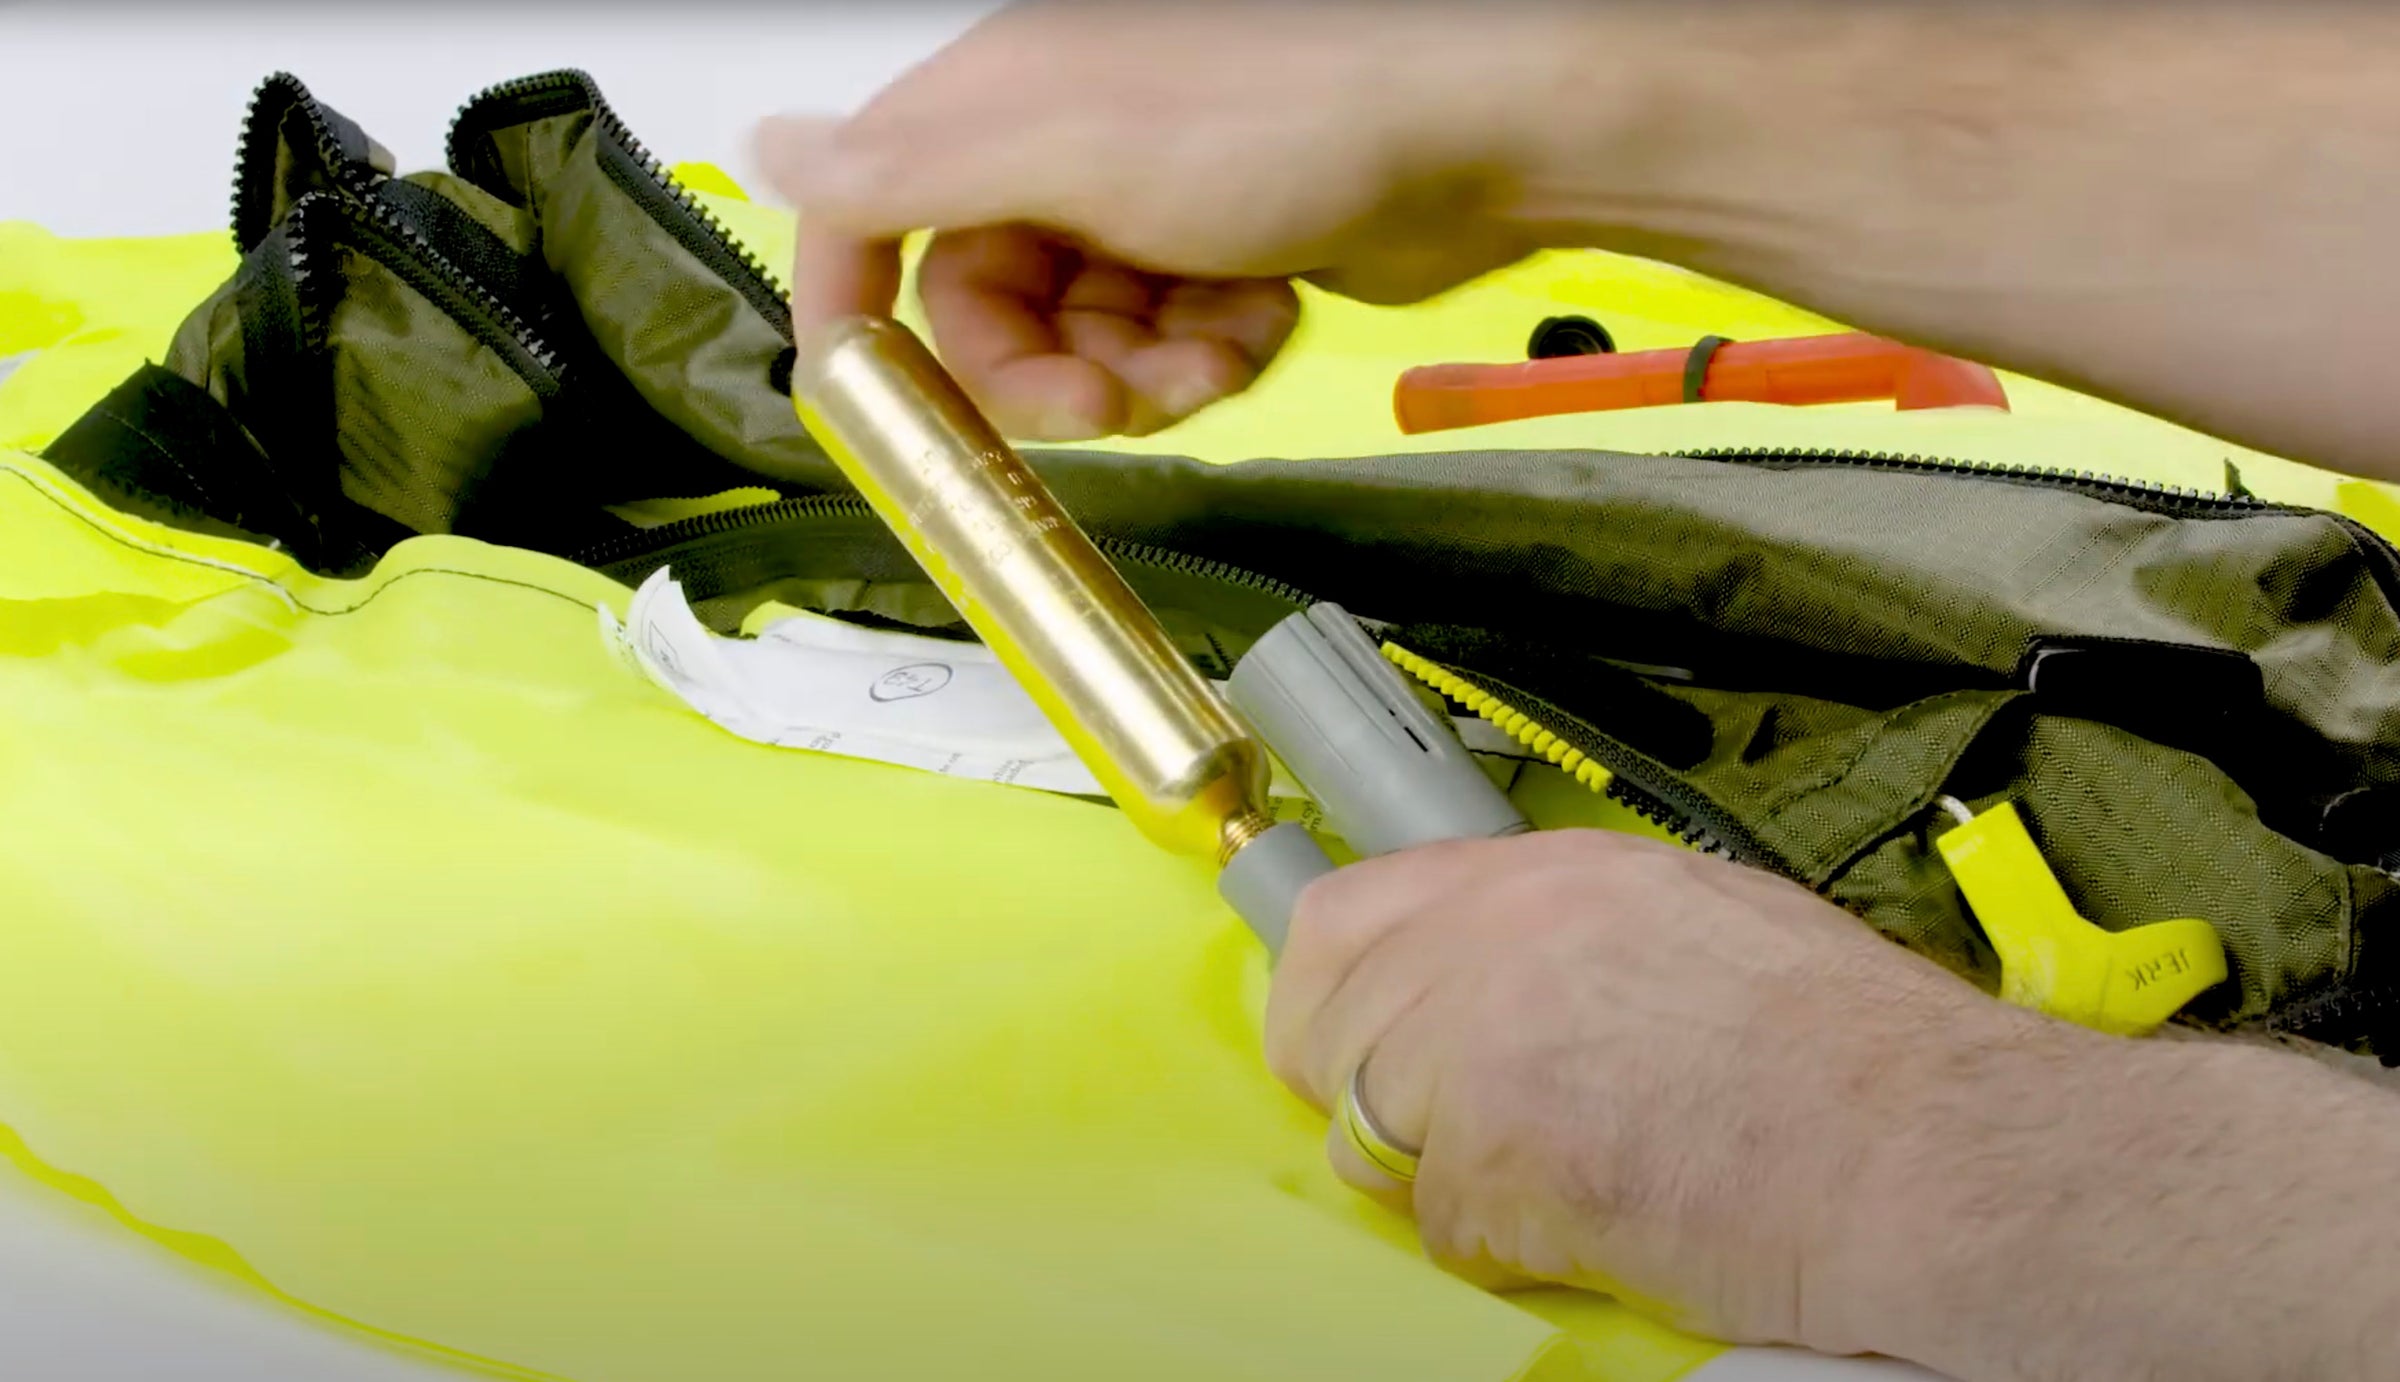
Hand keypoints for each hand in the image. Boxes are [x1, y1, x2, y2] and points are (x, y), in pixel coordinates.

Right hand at [754, 0, 1571, 439]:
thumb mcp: (1069, 150)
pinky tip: (1256, 317)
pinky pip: (1165, 339)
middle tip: (1109, 401)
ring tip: (1211, 351)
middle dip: (1043, 375)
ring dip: (1141, 372)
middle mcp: (1058, 146)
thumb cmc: (1293, 110)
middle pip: (983, 307)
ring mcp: (1141, 200)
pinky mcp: (1216, 246)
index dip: (859, 312)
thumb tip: (765, 153)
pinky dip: (1208, 350)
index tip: (873, 405)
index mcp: (997, 104)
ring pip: (1081, 340)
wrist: (1476, 135)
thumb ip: (912, 169)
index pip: (869, 212)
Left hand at [1263, 828, 2049, 1355]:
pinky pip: (1439, 1230)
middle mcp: (1490, 944)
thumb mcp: (1688, 916)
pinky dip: (1504, 1246)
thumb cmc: (1848, 1047)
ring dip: (1443, 1177)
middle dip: (1375, 1098)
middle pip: (1324, 1033)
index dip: (1339, 996)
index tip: (1359, 1039)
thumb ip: (1554, 936)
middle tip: (1457, 1138)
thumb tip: (1480, 982)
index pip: (1339, 919)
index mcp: (1541, 876)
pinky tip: (1600, 1221)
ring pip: (1367, 1139)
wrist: (1926, 1145)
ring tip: (1562, 1177)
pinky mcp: (1493, 1167)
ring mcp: (1478, 1054)